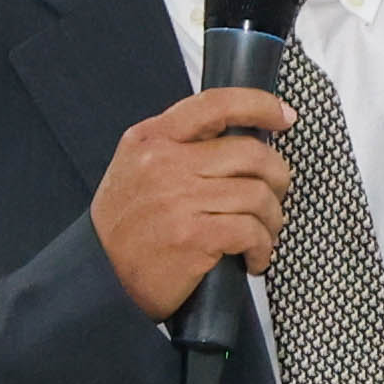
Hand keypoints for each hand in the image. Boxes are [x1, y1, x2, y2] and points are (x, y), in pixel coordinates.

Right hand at [94, 87, 293, 318]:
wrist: (100, 279)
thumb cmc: (124, 227)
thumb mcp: (135, 167)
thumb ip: (177, 145)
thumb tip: (238, 135)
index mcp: (152, 138)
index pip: (216, 104)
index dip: (259, 104)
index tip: (284, 116)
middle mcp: (165, 163)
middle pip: (251, 152)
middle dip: (277, 176)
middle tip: (276, 194)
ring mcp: (179, 199)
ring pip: (257, 194)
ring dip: (272, 218)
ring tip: (264, 233)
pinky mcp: (194, 236)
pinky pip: (251, 231)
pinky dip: (263, 247)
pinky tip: (255, 258)